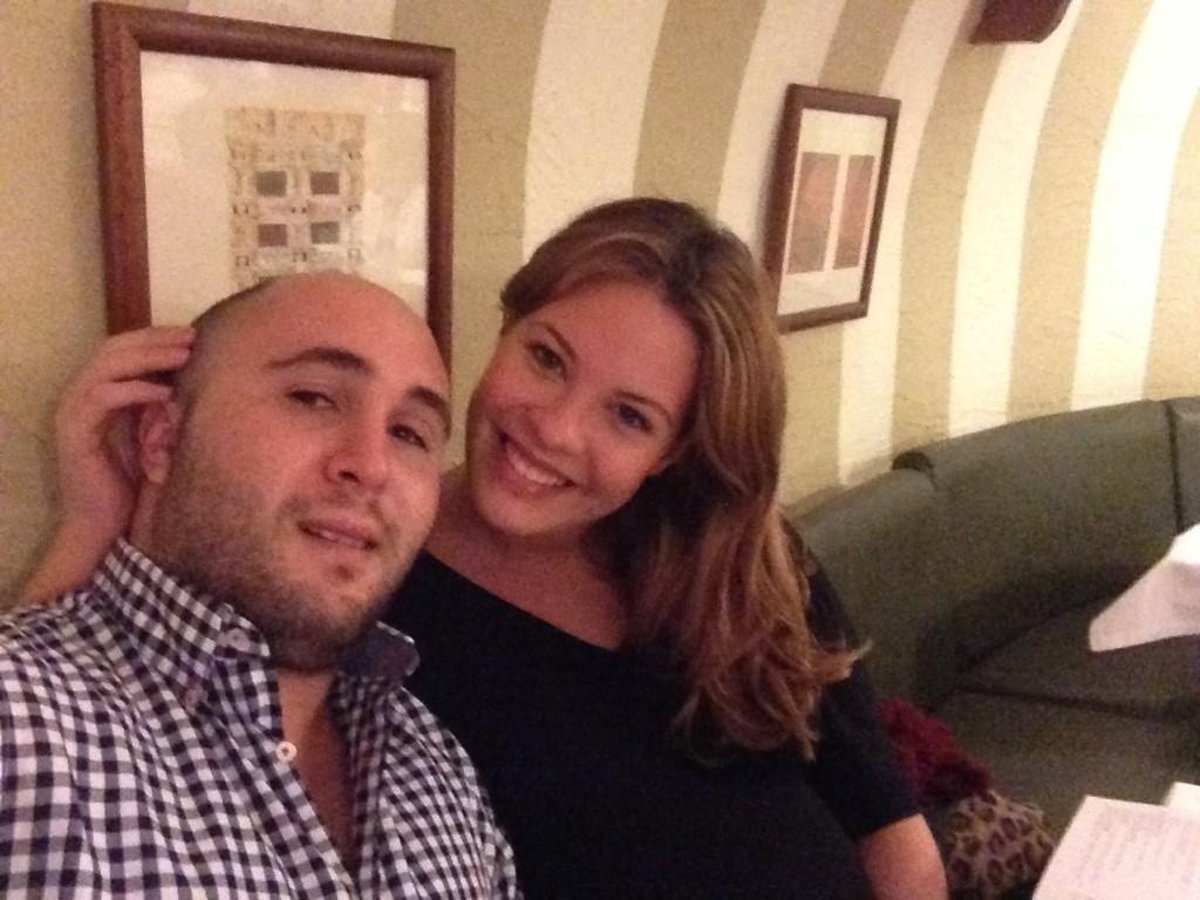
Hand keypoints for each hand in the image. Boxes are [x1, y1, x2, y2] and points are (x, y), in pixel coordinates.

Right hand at [52, 326, 194, 548]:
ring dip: (149, 356)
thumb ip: (162, 404)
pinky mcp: (73, 430)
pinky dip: (136, 389)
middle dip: (156, 339)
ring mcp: (72, 409)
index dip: (156, 337)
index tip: (192, 334)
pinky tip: (166, 392)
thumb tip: (196, 376)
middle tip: (192, 337)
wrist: (103, 525)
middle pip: (114, 347)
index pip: (123, 347)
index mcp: (98, 391)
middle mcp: (80, 394)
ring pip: (107, 364)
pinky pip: (103, 395)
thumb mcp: (153, 434)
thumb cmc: (134, 482)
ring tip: (184, 356)